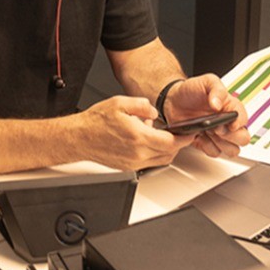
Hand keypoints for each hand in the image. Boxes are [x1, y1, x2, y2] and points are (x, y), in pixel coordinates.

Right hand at [75, 95, 189, 170]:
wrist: (79, 137)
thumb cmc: (96, 121)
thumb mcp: (120, 102)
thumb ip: (142, 105)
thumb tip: (154, 112)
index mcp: (138, 136)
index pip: (171, 142)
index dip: (184, 138)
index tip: (189, 133)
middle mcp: (137, 153)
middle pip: (169, 154)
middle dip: (178, 144)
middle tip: (179, 134)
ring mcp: (132, 163)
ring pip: (160, 161)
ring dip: (166, 150)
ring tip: (160, 136)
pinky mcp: (127, 167)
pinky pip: (149, 164)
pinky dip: (154, 154)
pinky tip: (147, 142)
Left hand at [162, 74, 249, 158]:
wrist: (173, 100)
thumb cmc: (191, 89)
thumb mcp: (206, 81)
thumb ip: (216, 89)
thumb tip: (218, 105)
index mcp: (231, 108)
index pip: (244, 119)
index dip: (238, 123)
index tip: (228, 123)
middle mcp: (228, 123)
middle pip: (243, 139)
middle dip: (231, 136)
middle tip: (216, 128)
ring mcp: (218, 135)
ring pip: (232, 150)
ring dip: (221, 144)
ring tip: (208, 132)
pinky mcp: (207, 143)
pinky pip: (214, 152)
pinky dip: (207, 147)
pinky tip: (199, 136)